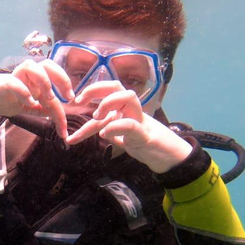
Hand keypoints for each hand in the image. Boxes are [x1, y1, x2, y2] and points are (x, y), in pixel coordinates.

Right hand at [0, 59, 74, 138]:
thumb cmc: (4, 98)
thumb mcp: (26, 106)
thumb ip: (40, 109)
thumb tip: (56, 115)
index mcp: (35, 80)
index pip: (55, 84)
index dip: (64, 105)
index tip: (65, 127)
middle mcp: (27, 75)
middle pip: (48, 64)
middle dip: (62, 78)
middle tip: (67, 97)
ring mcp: (15, 78)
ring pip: (32, 66)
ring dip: (44, 81)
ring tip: (48, 98)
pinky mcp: (2, 84)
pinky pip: (14, 82)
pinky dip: (24, 91)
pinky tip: (30, 102)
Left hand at [65, 81, 191, 172]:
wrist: (171, 158)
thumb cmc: (147, 144)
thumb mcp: (124, 138)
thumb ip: (114, 132)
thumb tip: (100, 132)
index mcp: (125, 109)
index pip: (106, 95)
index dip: (88, 95)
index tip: (73, 102)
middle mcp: (132, 110)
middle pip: (116, 86)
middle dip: (96, 88)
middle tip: (80, 100)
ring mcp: (140, 120)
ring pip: (128, 96)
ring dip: (108, 103)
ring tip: (96, 117)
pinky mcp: (146, 135)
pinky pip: (131, 124)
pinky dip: (115, 127)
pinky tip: (104, 134)